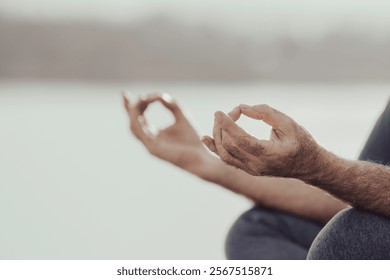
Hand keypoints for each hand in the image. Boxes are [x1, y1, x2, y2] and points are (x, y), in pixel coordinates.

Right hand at [123, 92, 215, 177]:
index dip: (132, 105)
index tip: (127, 94)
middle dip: (128, 108)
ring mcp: (150, 145)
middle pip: (133, 121)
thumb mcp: (182, 116)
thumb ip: (171, 104)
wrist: (202, 156)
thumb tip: (159, 95)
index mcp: (154, 133)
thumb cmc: (193, 140)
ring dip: (134, 113)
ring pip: (134, 127)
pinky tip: (140, 114)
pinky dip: (139, 124)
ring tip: (139, 100)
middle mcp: (149, 139)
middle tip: (125, 95)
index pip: (139, 117)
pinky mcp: (153, 150)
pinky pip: (141, 135)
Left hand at [203, 104, 325, 179]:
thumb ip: (266, 113)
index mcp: (269, 155)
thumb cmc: (301, 142)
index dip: (227, 125)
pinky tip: (206, 138)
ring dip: (218, 136)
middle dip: (224, 126)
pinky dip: (215, 148)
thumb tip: (242, 108)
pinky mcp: (248, 169)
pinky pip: (227, 160)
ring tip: (219, 120)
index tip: (219, 112)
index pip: (240, 141)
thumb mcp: (289, 123)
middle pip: (229, 146)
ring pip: (225, 155)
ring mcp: (251, 170)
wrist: (308, 165)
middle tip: (230, 112)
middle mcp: (257, 166)